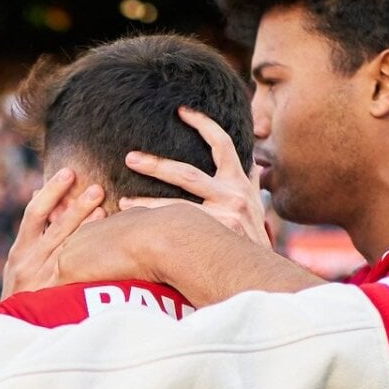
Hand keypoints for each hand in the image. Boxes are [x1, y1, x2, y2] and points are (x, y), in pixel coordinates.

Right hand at [4, 168, 105, 296]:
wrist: (10, 337)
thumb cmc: (22, 298)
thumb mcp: (20, 269)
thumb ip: (33, 238)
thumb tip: (43, 195)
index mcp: (19, 252)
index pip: (35, 213)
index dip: (52, 192)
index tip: (67, 172)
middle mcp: (28, 262)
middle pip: (56, 227)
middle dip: (76, 206)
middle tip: (97, 187)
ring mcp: (41, 279)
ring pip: (67, 247)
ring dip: (86, 226)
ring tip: (105, 208)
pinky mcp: (52, 295)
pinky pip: (75, 271)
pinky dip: (89, 255)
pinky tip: (106, 241)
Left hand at [118, 107, 269, 246]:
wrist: (266, 277)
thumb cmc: (255, 243)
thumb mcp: (257, 207)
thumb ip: (251, 184)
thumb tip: (253, 161)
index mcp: (241, 184)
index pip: (223, 144)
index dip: (203, 124)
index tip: (182, 111)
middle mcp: (233, 196)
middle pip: (187, 173)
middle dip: (156, 165)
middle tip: (130, 159)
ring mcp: (224, 217)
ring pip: (176, 204)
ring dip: (146, 201)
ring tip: (122, 200)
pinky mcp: (215, 238)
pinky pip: (176, 230)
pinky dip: (155, 227)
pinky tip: (135, 227)